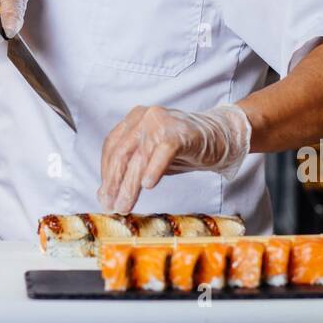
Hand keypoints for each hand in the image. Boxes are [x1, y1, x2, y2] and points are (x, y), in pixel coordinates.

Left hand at [97, 103, 251, 212]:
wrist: (218, 137)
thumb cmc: (182, 149)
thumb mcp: (151, 158)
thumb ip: (130, 170)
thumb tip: (106, 194)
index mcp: (133, 120)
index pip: (112, 147)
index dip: (106, 173)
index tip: (104, 196)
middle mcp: (144, 116)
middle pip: (123, 153)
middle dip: (114, 183)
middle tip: (112, 205)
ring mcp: (161, 122)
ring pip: (140, 156)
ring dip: (130, 184)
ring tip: (125, 204)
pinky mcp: (181, 132)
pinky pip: (163, 151)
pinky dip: (154, 169)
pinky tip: (148, 185)